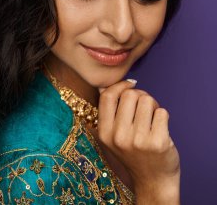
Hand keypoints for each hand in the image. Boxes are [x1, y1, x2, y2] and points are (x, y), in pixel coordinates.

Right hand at [98, 80, 179, 202]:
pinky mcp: (158, 142)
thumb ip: (108, 112)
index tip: (130, 85)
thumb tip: (103, 86)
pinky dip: (163, 116)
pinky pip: (162, 112)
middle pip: (130, 95)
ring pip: (147, 100)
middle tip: (145, 108)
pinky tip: (160, 128)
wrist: (153, 182)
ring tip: (152, 119)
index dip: (120, 86)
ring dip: (153, 105)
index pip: (108, 96)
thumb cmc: (134, 153)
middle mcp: (119, 137)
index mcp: (104, 133)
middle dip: (141, 96)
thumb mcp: (113, 136)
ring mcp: (138, 141)